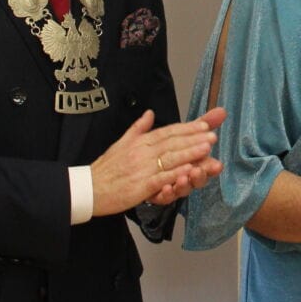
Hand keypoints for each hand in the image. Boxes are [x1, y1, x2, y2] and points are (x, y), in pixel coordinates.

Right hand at [91, 106, 226, 215]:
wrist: (88, 188)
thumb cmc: (106, 168)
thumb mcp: (121, 143)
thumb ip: (138, 128)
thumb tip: (149, 113)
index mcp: (140, 142)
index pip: (167, 132)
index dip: (187, 128)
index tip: (204, 125)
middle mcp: (142, 152)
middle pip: (172, 143)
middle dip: (194, 138)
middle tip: (212, 135)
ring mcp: (141, 169)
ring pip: (169, 159)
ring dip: (190, 152)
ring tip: (207, 148)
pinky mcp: (140, 186)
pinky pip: (161, 178)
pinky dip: (175, 174)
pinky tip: (189, 170)